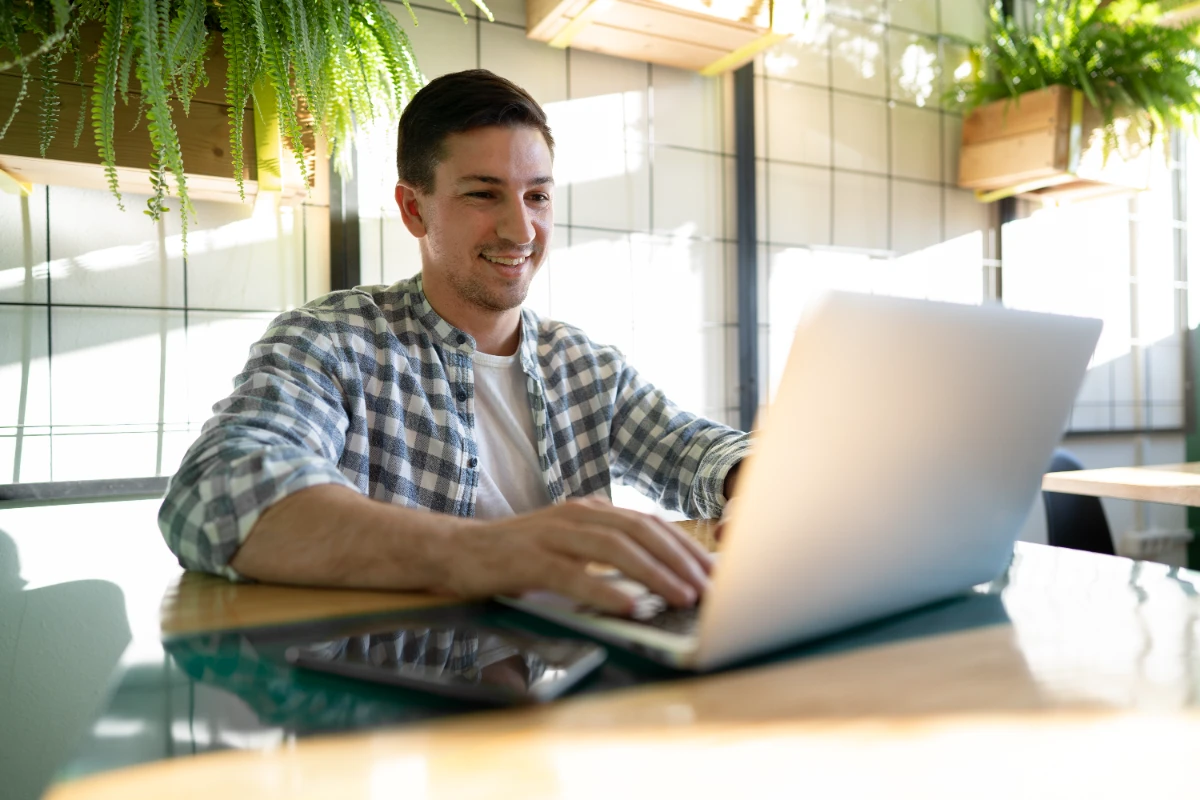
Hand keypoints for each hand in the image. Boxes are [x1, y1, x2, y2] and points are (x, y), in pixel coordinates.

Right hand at [436, 497, 712, 614]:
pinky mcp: (529, 560)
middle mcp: (576, 516)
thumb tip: (655, 575)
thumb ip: (605, 550)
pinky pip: (574, 575)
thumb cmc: (517, 555)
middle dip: (680, 559)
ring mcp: (552, 535)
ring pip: (614, 549)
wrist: (456, 550)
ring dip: (654, 573)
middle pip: (639, 531)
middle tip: (708, 587)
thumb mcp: (568, 544)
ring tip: (681, 596)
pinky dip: (604, 590)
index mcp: (590, 510)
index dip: (684, 546)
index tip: (712, 571)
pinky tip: (629, 606)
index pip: (648, 523)